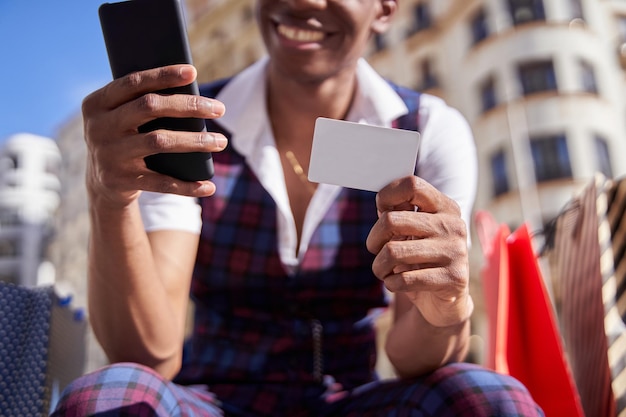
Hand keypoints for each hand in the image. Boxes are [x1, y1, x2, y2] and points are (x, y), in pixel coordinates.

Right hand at [81, 64, 227, 207]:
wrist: (101, 184)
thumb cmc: (124, 138)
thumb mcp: (122, 118)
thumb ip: (143, 101)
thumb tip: (191, 88)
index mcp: (96, 104)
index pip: (134, 83)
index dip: (163, 75)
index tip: (192, 72)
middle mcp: (98, 128)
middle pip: (150, 107)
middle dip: (189, 105)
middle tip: (219, 108)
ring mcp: (108, 155)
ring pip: (159, 141)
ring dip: (196, 141)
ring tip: (221, 141)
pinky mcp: (120, 181)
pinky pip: (161, 182)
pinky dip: (187, 185)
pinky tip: (209, 186)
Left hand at [366, 176, 472, 327]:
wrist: (446, 300)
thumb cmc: (422, 259)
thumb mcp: (413, 233)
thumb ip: (399, 214)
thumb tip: (382, 203)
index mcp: (445, 207)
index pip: (412, 185)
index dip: (387, 195)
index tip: (381, 211)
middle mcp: (453, 225)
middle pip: (391, 220)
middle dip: (373, 239)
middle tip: (374, 249)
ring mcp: (455, 251)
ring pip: (392, 252)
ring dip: (379, 266)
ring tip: (382, 270)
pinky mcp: (452, 278)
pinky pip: (404, 279)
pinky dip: (391, 283)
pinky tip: (395, 283)